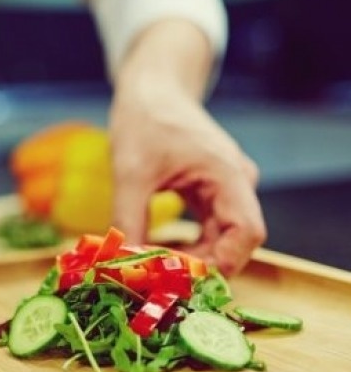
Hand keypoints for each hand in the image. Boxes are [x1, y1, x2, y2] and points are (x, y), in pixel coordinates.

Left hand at [109, 89, 265, 275]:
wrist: (152, 90)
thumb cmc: (144, 121)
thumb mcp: (130, 172)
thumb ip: (129, 219)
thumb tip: (124, 264)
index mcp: (228, 175)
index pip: (246, 233)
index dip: (220, 263)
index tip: (181, 279)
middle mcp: (236, 184)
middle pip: (234, 242)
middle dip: (199, 266)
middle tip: (159, 281)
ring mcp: (225, 188)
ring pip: (220, 238)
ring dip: (192, 259)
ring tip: (154, 270)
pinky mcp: (210, 191)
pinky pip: (208, 228)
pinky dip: (187, 245)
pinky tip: (159, 251)